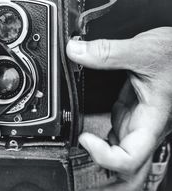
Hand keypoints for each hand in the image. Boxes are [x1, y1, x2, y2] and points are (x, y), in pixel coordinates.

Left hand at [66, 27, 171, 189]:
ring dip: (103, 161)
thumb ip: (108, 52)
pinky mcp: (132, 113)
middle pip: (129, 172)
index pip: (130, 159)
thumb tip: (76, 52)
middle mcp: (145, 127)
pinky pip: (116, 136)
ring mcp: (138, 122)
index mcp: (152, 121)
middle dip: (108, 182)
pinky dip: (102, 141)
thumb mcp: (143, 50)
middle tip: (80, 181)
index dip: (105, 157)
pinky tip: (90, 135)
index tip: (84, 138)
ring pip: (122, 155)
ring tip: (78, 157)